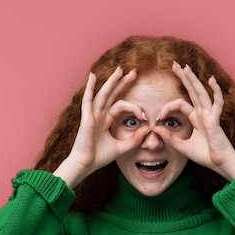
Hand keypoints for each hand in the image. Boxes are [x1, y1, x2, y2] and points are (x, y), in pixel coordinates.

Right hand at [54, 67, 146, 187]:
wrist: (86, 165)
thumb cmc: (99, 157)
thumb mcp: (122, 147)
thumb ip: (134, 140)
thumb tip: (148, 130)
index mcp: (105, 120)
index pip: (121, 105)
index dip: (134, 107)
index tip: (144, 115)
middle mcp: (99, 115)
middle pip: (112, 94)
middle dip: (122, 83)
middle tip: (133, 72)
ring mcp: (92, 115)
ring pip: (103, 94)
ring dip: (111, 82)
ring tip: (120, 70)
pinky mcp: (87, 118)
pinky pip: (88, 100)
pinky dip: (90, 88)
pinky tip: (92, 76)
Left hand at [152, 62, 234, 180]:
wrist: (219, 164)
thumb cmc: (205, 155)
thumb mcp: (182, 147)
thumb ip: (169, 138)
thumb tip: (155, 129)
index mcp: (196, 118)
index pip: (180, 104)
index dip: (167, 107)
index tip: (158, 116)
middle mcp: (203, 113)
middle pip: (192, 91)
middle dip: (184, 77)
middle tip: (175, 64)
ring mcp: (210, 115)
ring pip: (201, 93)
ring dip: (193, 80)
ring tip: (185, 67)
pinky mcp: (215, 120)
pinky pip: (217, 102)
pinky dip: (216, 91)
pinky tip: (211, 80)